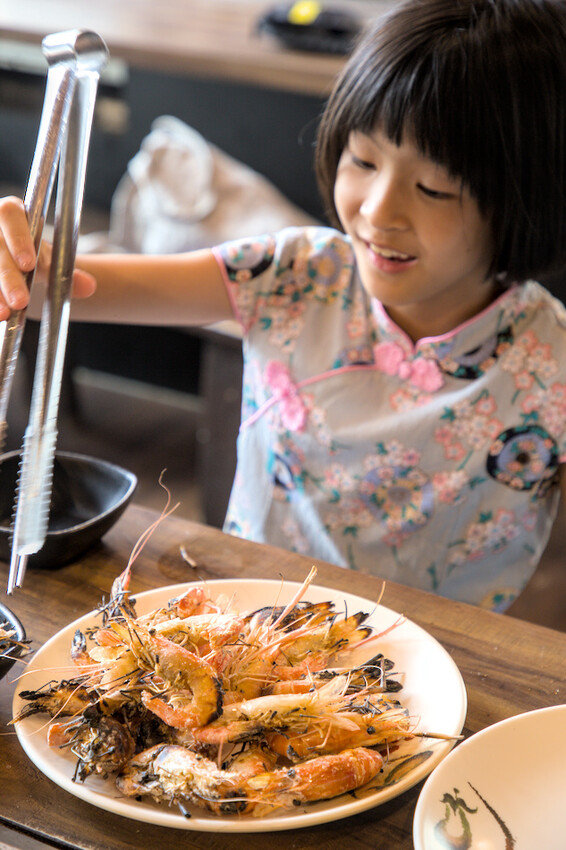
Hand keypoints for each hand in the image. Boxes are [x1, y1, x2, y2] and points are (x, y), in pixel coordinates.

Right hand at [0, 195, 95, 319]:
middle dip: (7, 276)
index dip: (18, 238)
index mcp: (10, 212)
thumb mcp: (48, 259)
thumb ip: (67, 272)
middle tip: (21, 301)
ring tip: (5, 314)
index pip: (10, 215)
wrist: (12, 259)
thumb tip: (90, 287)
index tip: (29, 264)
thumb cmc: (29, 253)